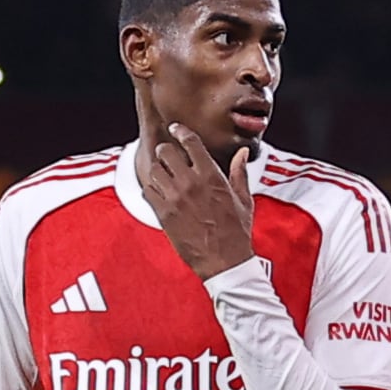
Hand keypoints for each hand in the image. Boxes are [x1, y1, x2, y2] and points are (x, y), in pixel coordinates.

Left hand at [139, 121, 255, 280]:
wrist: (224, 261)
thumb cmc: (236, 232)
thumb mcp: (243, 199)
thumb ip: (239, 172)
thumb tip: (241, 153)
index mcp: (211, 175)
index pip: (190, 142)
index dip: (180, 131)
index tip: (175, 129)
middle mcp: (190, 183)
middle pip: (165, 152)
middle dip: (165, 151)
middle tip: (167, 155)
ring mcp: (175, 198)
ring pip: (154, 170)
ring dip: (157, 170)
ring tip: (163, 175)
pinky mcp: (164, 214)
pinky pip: (147, 192)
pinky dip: (150, 190)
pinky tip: (158, 193)